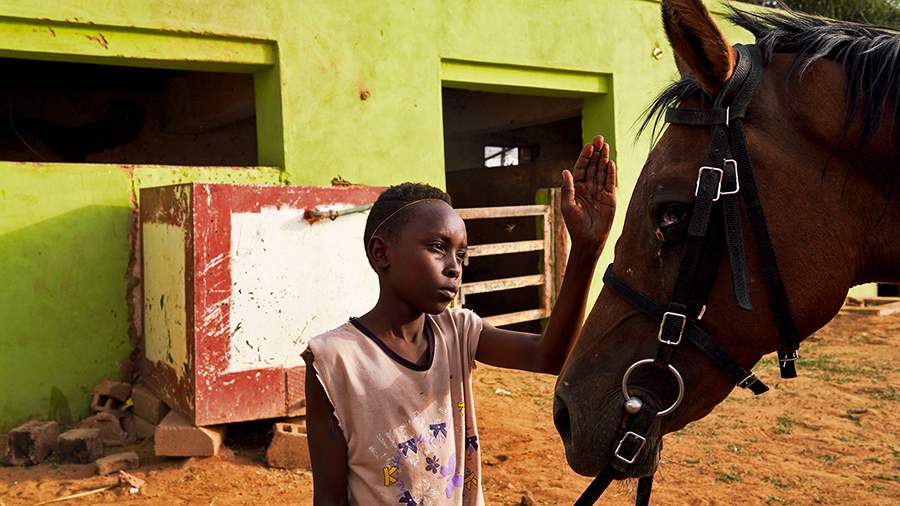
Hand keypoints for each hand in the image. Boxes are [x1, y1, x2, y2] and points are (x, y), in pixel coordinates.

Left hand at [561, 135, 615, 251]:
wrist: (588, 240)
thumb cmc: (575, 225)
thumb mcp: (567, 206)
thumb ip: (568, 188)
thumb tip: (565, 171)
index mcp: (576, 188)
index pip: (581, 168)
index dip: (585, 156)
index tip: (589, 145)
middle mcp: (588, 187)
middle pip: (593, 166)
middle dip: (595, 152)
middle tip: (599, 138)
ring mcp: (600, 192)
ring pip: (602, 171)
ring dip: (603, 158)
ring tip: (605, 145)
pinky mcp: (610, 198)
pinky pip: (610, 182)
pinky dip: (610, 173)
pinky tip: (610, 162)